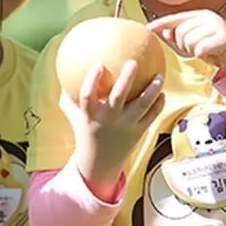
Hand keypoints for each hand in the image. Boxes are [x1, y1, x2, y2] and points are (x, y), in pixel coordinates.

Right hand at [60, 60, 164, 201]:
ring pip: (141, 105)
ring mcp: (125, 126)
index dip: (92, 80)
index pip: (87, 95)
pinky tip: (162, 93)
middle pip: (118, 96)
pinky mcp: (138, 133)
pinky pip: (151, 116)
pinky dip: (158, 104)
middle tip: (133, 62)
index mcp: (91, 114)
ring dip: (152, 90)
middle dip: (126, 78)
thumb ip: (69, 97)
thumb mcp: (74, 116)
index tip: (99, 64)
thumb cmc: (86, 132)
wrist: (99, 164)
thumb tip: (63, 73)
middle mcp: (108, 119)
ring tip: (159, 75)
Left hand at [147, 10, 225, 71]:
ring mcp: (218, 26)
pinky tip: (210, 55)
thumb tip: (164, 31)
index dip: (161, 23)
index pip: (176, 17)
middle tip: (195, 49)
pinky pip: (200, 49)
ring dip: (193, 51)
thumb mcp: (195, 40)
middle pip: (180, 32)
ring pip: (189, 41)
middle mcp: (209, 17)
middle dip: (183, 45)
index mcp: (201, 15)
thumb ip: (179, 35)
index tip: (148, 28)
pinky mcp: (224, 38)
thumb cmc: (215, 48)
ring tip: (204, 51)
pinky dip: (202, 55)